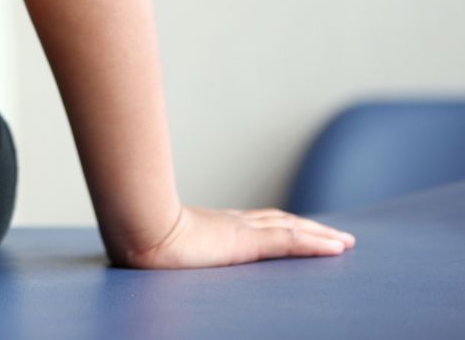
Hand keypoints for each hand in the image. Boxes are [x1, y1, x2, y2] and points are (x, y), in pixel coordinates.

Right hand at [115, 205, 356, 268]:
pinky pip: (290, 242)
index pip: (253, 223)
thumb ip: (164, 252)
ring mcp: (240, 231)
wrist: (137, 232)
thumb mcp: (155, 246)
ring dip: (321, 235)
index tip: (296, 227)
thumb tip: (147, 262)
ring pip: (291, 229)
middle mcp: (230, 224)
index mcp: (210, 227)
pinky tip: (338, 247)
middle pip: (279, 221)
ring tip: (346, 243)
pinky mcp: (246, 243)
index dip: (278, 224)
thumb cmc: (137, 241)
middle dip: (307, 227)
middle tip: (335, 236)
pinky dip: (316, 243)